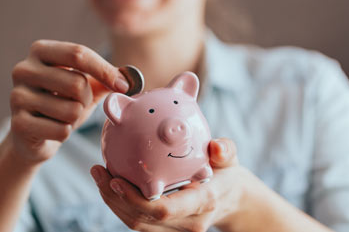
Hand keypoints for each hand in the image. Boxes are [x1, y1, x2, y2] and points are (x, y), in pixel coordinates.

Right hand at [9, 40, 128, 163]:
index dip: (105, 70)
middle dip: (87, 100)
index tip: (124, 86)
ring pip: (71, 110)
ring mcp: (16, 96)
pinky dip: (65, 133)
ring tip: (62, 116)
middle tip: (77, 104)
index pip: (79, 54)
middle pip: (77, 83)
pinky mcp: (18, 124)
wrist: (34, 134)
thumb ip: (107, 78)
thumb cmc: (64, 103)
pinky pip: (61, 131)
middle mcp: (24, 69)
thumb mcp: (87, 85)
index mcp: (42, 51)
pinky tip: (52, 129)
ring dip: (76, 118)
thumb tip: (131, 79)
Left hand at [91, 138, 246, 231]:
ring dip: (113, 202)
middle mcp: (188, 222)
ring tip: (99, 175)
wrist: (230, 199)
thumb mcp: (231, 159)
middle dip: (115, 199)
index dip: (136, 200)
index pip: (165, 210)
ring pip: (136, 223)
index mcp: (202, 203)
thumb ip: (225, 151)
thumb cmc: (226, 174)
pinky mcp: (166, 229)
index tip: (116, 180)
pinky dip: (122, 204)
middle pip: (142, 219)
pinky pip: (139, 220)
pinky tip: (111, 183)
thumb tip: (216, 145)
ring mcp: (177, 230)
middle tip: (98, 171)